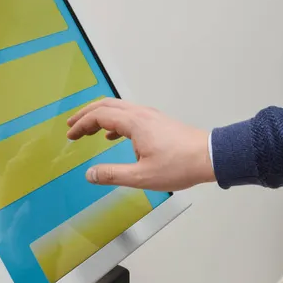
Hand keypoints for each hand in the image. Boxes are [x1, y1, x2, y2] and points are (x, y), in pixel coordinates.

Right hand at [66, 98, 214, 190]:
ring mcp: (150, 116)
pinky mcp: (157, 121)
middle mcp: (140, 114)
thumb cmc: (178, 166)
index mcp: (134, 123)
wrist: (211, 157)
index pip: (100, 116)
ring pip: (118, 108)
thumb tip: (89, 174)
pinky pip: (128, 114)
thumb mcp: (142, 176)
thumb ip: (112, 175)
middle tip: (71, 126)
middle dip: (86, 114)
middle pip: (106, 105)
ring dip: (99, 116)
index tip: (70, 136)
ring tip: (87, 130)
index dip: (82, 124)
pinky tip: (112, 136)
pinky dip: (113, 121)